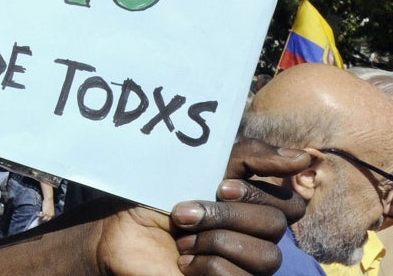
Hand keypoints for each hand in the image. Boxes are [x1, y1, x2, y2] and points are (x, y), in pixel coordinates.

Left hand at [96, 138, 307, 275]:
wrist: (117, 235)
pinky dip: (208, 266)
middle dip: (224, 215)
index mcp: (252, 206)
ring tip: (182, 240)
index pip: (291, 202)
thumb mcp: (198, 167)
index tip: (222, 185)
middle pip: (275, 225)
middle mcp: (256, 238)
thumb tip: (303, 156)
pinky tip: (185, 263)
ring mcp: (246, 268)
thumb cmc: (153, 199)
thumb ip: (249, 157)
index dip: (261, 191)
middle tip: (184, 212)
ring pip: (265, 256)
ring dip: (214, 241)